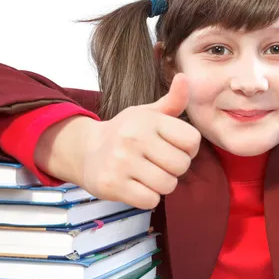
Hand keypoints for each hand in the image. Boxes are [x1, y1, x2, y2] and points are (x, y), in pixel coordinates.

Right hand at [37, 74, 200, 208]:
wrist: (86, 151)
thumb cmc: (127, 132)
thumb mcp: (148, 113)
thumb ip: (173, 101)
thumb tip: (184, 77)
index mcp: (148, 120)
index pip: (192, 140)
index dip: (189, 149)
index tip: (175, 148)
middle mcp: (134, 138)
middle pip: (182, 165)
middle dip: (175, 169)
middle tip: (159, 164)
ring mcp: (121, 162)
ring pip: (167, 185)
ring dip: (162, 185)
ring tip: (148, 175)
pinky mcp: (112, 185)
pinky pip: (150, 200)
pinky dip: (148, 198)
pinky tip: (137, 186)